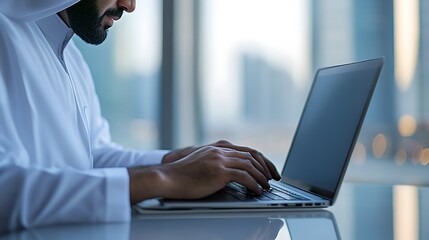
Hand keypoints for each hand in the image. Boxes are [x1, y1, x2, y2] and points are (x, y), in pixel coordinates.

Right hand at [162, 140, 280, 180]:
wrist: (168, 177)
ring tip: (266, 187)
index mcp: (218, 147)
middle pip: (251, 155)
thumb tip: (232, 174)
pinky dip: (253, 184)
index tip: (267, 169)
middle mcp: (220, 150)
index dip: (260, 160)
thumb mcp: (202, 163)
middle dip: (265, 167)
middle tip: (272, 178)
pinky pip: (243, 177)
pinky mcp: (219, 171)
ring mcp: (220, 159)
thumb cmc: (182, 175)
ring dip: (261, 177)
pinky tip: (256, 191)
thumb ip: (217, 163)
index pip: (246, 150)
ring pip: (249, 165)